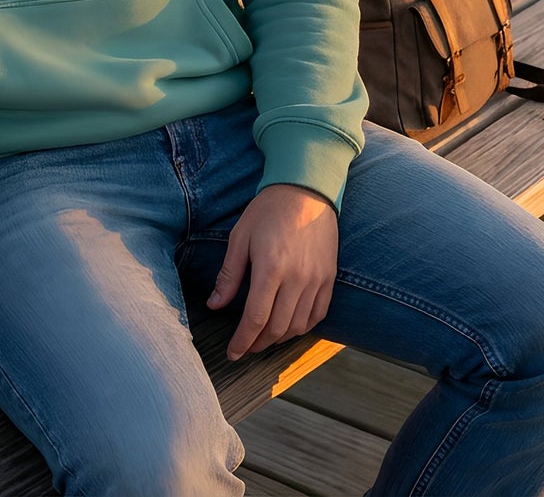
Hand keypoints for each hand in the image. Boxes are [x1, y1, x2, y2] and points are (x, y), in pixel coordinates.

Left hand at [206, 184, 337, 360]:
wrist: (306, 191)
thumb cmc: (268, 211)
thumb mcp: (240, 238)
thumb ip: (229, 275)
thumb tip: (214, 305)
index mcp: (271, 269)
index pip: (255, 319)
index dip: (242, 341)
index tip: (232, 353)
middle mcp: (297, 279)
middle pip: (277, 328)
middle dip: (258, 344)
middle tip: (245, 348)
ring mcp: (316, 280)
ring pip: (298, 326)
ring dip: (279, 339)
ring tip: (263, 338)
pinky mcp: (329, 278)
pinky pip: (318, 315)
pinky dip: (302, 328)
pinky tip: (288, 327)